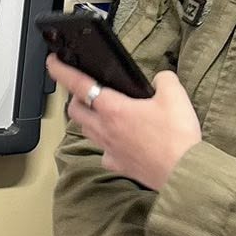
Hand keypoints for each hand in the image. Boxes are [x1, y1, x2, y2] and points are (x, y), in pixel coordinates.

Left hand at [46, 57, 200, 190]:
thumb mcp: (175, 96)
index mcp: (113, 108)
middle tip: (85, 91)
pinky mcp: (118, 165)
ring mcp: (109, 149)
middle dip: (75, 98)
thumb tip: (160, 79)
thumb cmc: (176, 136)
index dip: (61, 71)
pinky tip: (118, 142)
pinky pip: (104, 153)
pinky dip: (105, 145)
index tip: (51, 62)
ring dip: (88, 119)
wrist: (183, 172)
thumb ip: (164, 80)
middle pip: (75, 110)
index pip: (79, 85)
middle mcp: (104, 129)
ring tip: (101, 113)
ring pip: (86, 130)